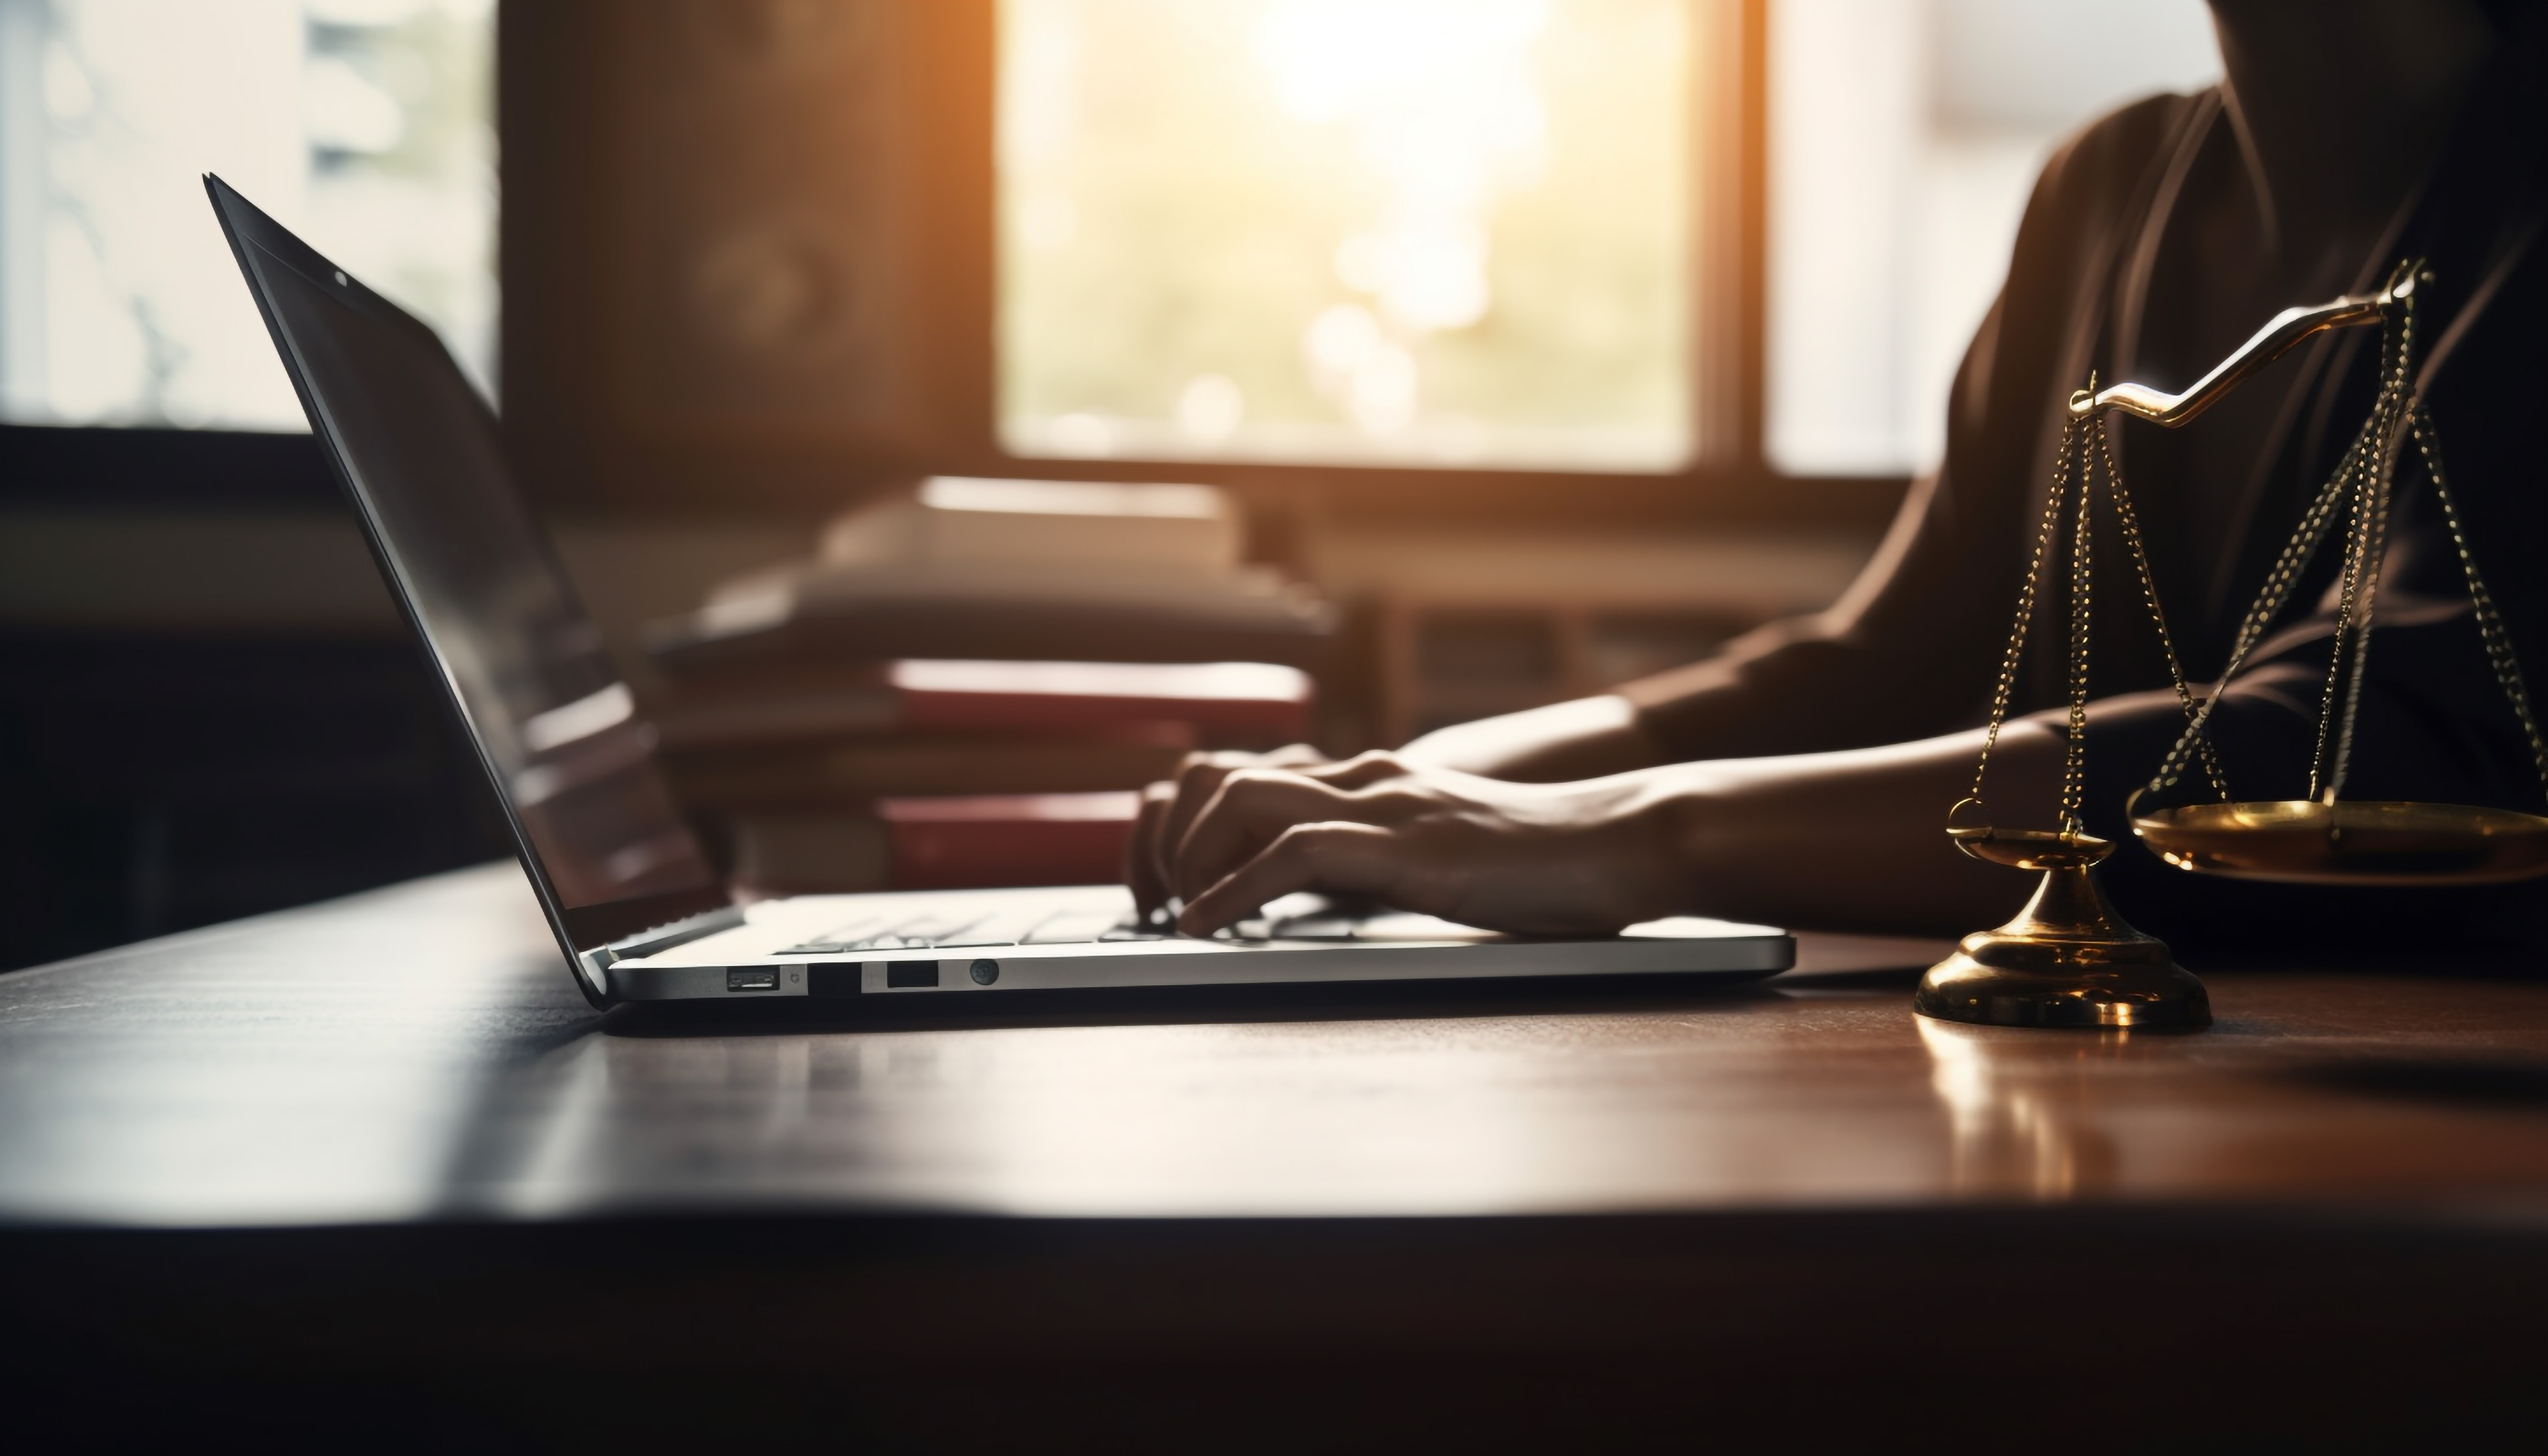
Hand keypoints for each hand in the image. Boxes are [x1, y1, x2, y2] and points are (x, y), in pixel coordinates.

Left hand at [1160, 752, 1681, 936]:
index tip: (1176, 887)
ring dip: (1193, 859)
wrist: (1623, 842)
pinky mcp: (1408, 848)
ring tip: (1181, 916)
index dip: (1192, 828)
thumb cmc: (1547, 863)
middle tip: (1163, 906)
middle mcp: (1369, 779)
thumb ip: (1390, 859)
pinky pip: (1294, 852)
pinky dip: (1236, 890)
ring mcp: (1387, 806)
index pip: (1249, 778)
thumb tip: (1333, 897)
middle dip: (1173, 843)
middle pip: (1223, 779)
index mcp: (1375, 781)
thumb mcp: (1446, 854)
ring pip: (1244, 799)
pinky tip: (1210, 926)